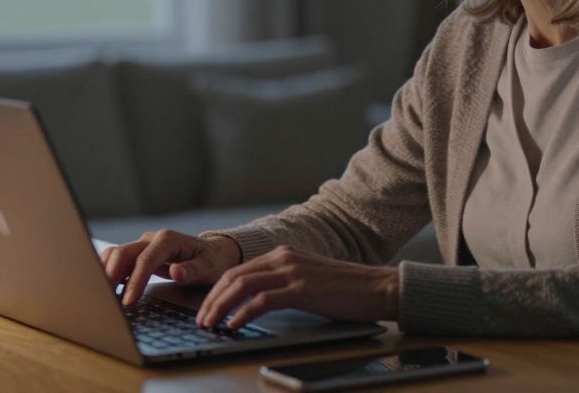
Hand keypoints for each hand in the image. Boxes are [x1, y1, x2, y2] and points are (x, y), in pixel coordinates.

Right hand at [100, 230, 242, 304]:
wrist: (214, 252)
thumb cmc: (212, 260)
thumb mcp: (210, 267)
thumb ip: (192, 270)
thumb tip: (176, 273)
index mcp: (168, 239)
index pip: (144, 260)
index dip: (134, 281)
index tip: (128, 301)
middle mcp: (152, 239)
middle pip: (122, 253)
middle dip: (111, 276)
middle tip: (106, 301)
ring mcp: (143, 245)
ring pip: (115, 254)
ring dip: (106, 273)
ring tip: (104, 297)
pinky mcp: (139, 254)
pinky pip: (118, 261)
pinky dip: (110, 273)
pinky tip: (110, 290)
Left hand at [195, 245, 398, 329]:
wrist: (378, 287)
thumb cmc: (346, 289)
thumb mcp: (308, 279)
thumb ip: (283, 283)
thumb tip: (255, 303)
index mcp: (283, 254)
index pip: (238, 270)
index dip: (216, 289)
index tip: (205, 307)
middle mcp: (284, 258)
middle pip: (234, 276)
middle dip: (211, 299)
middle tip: (200, 318)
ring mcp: (293, 272)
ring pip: (242, 286)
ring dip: (220, 306)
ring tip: (209, 324)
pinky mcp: (302, 289)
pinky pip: (263, 301)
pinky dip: (243, 313)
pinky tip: (234, 325)